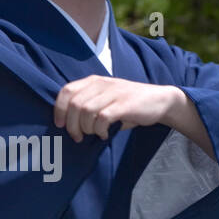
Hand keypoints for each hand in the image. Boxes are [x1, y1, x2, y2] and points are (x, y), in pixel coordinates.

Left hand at [53, 79, 176, 142]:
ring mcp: (114, 93)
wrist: (159, 100)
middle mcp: (102, 84)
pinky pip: (103, 118)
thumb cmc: (128, 104)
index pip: (66, 91)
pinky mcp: (124, 104)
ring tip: (94, 134)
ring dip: (86, 128)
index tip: (60, 125)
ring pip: (86, 111)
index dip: (59, 109)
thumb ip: (88, 105)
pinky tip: (105, 134)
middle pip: (75, 104)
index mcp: (94, 81)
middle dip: (72, 125)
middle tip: (78, 136)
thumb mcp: (105, 98)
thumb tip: (67, 124)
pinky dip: (100, 130)